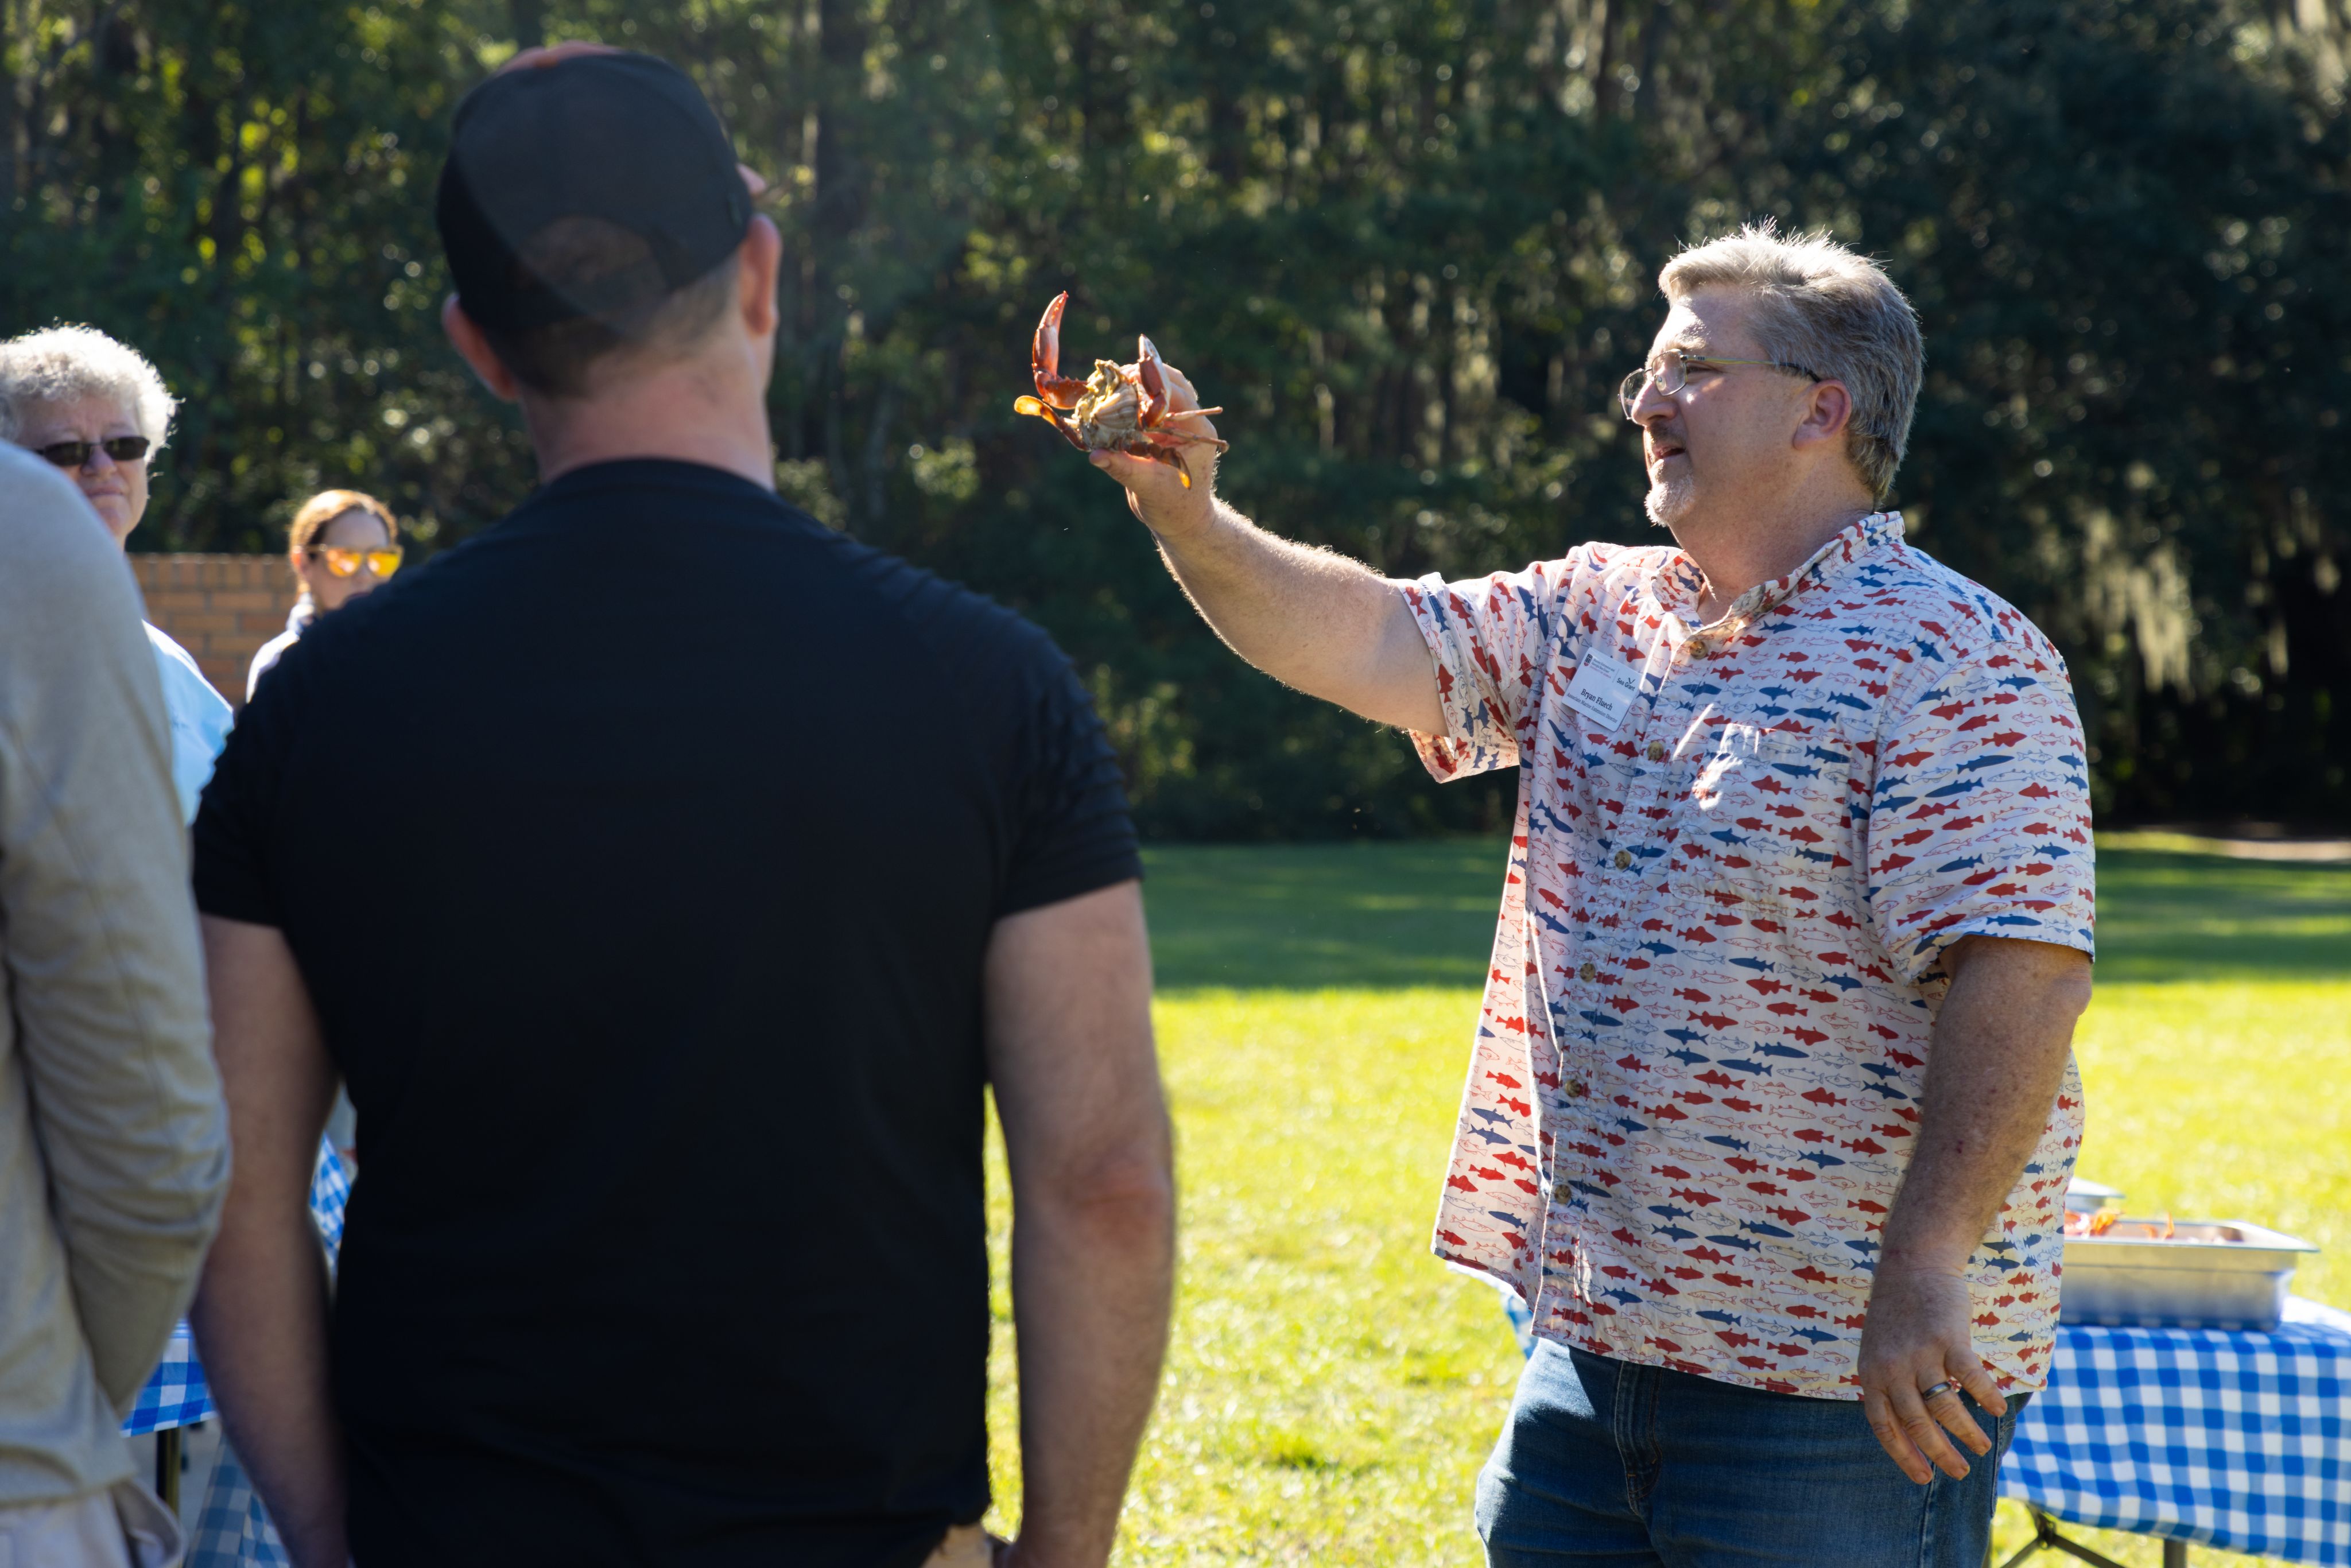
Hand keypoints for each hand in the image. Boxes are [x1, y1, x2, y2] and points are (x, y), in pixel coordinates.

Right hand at [1086, 357, 1219, 542]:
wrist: (1181, 523)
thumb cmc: (1174, 509)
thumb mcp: (1148, 489)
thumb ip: (1124, 468)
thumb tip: (1095, 455)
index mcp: (1198, 432)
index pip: (1176, 394)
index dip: (1151, 382)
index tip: (1124, 377)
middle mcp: (1191, 423)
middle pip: (1170, 383)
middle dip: (1142, 375)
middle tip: (1114, 375)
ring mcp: (1177, 424)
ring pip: (1158, 390)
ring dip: (1135, 385)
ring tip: (1110, 384)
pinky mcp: (1162, 430)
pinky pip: (1146, 406)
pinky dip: (1129, 401)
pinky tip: (1109, 401)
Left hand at [1855, 1267, 2007, 1483]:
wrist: (1911, 1264)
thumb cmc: (1898, 1314)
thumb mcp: (1879, 1350)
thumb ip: (1892, 1386)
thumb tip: (1913, 1432)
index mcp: (1872, 1373)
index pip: (1884, 1426)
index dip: (1904, 1455)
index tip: (1923, 1478)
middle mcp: (1893, 1367)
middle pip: (1917, 1423)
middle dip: (1940, 1454)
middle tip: (1959, 1473)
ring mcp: (1921, 1352)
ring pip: (1946, 1407)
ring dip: (1967, 1433)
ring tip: (1982, 1448)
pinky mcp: (1948, 1338)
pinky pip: (1971, 1377)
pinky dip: (1986, 1397)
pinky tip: (1997, 1411)